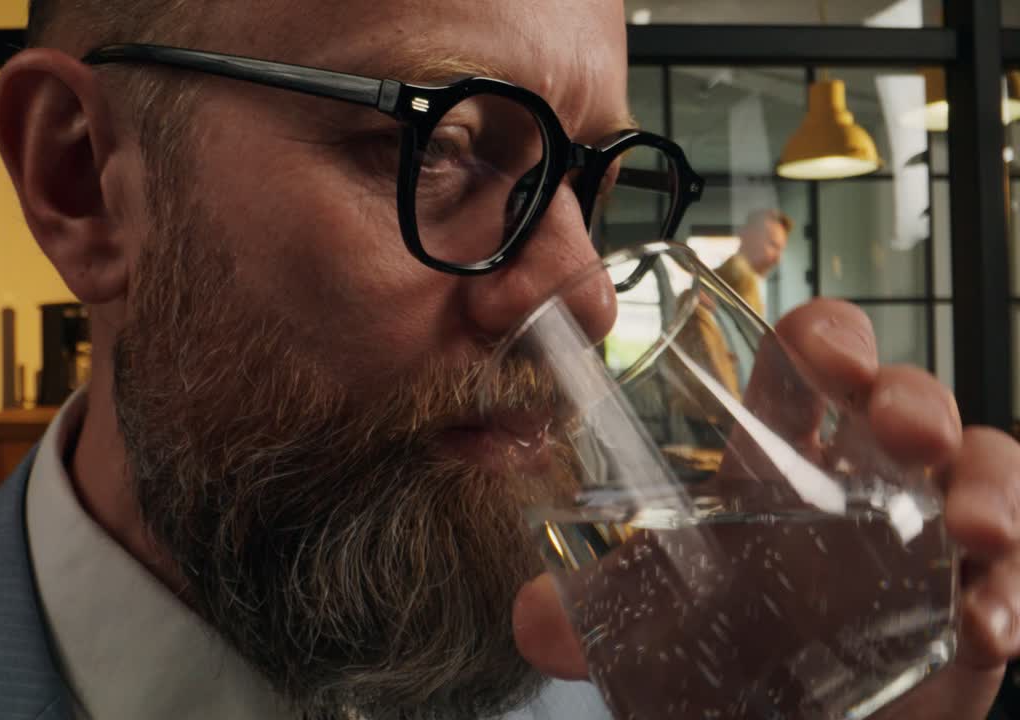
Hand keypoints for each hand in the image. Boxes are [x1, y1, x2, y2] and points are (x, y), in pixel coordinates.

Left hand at [512, 298, 1019, 718]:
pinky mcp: (972, 602)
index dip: (828, 339)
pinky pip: (1013, 576)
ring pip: (985, 466)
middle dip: (914, 397)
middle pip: (906, 397)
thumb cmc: (729, 651)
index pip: (813, 359)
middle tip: (899, 429)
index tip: (827, 361)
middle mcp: (860, 482)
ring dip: (987, 485)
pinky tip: (982, 628)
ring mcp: (924, 539)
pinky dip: (1010, 596)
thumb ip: (592, 617)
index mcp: (780, 458)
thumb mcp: (655, 623)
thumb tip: (531, 620)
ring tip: (969, 528)